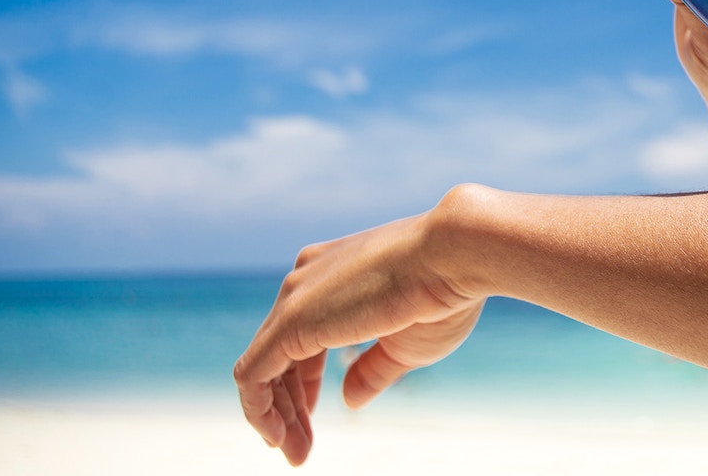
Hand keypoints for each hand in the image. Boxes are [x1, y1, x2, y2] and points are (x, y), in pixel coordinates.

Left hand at [233, 204, 483, 465]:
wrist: (454, 255)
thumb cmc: (442, 294)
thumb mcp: (404, 344)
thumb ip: (370, 370)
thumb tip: (348, 399)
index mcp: (331, 274)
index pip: (301, 338)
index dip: (303, 385)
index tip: (313, 419)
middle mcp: (305, 279)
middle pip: (278, 354)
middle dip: (287, 406)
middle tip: (299, 450)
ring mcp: (295, 296)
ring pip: (261, 366)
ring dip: (274, 415)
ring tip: (294, 453)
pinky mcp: (291, 321)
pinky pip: (253, 375)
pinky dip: (260, 410)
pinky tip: (277, 437)